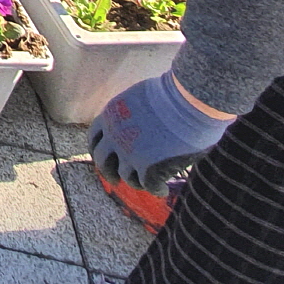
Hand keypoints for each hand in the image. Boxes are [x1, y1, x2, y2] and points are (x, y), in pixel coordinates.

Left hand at [88, 71, 233, 193]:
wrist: (188, 101)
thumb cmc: (173, 93)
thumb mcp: (140, 98)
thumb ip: (132, 114)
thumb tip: (138, 123)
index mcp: (111, 115)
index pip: (95, 137)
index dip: (98, 149)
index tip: (101, 157)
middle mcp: (115, 137)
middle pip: (103, 162)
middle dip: (108, 172)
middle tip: (114, 179)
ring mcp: (131, 155)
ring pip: (127, 177)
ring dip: (136, 182)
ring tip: (146, 183)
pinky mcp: (150, 169)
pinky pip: (149, 186)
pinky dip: (156, 190)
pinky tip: (163, 190)